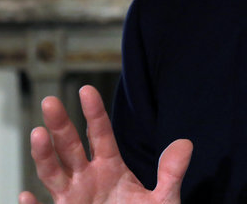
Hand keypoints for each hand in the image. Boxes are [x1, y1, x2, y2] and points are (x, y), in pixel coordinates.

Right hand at [18, 85, 192, 203]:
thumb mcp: (163, 199)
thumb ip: (172, 173)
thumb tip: (185, 144)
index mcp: (110, 168)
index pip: (101, 135)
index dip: (94, 113)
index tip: (87, 90)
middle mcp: (87, 179)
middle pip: (71, 147)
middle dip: (61, 125)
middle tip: (51, 101)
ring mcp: (74, 199)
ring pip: (54, 174)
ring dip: (44, 155)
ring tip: (38, 133)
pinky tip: (25, 197)